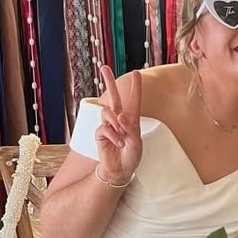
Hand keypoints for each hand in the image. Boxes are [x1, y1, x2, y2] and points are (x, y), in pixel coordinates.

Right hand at [95, 66, 142, 184]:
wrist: (120, 170)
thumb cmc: (131, 156)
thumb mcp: (136, 142)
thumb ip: (129, 128)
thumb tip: (119, 116)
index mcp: (132, 120)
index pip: (134, 101)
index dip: (135, 87)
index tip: (136, 73)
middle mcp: (119, 120)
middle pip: (113, 97)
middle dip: (109, 82)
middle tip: (103, 67)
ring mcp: (109, 126)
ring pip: (108, 112)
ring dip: (115, 123)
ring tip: (121, 135)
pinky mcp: (100, 133)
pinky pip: (104, 128)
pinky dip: (113, 136)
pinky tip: (118, 143)